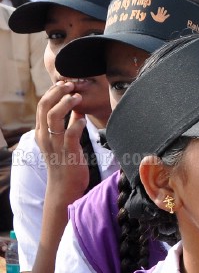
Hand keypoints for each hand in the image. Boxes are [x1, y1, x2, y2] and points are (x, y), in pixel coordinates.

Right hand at [35, 82, 90, 202]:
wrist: (64, 188)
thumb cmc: (66, 163)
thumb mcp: (63, 142)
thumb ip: (68, 125)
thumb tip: (77, 110)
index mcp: (42, 132)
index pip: (42, 106)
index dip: (52, 92)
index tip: (63, 84)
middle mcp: (45, 136)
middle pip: (45, 107)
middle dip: (56, 92)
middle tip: (69, 84)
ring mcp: (55, 144)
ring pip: (54, 117)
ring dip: (65, 104)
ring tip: (76, 97)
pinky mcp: (67, 152)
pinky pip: (69, 134)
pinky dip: (76, 124)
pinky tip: (83, 119)